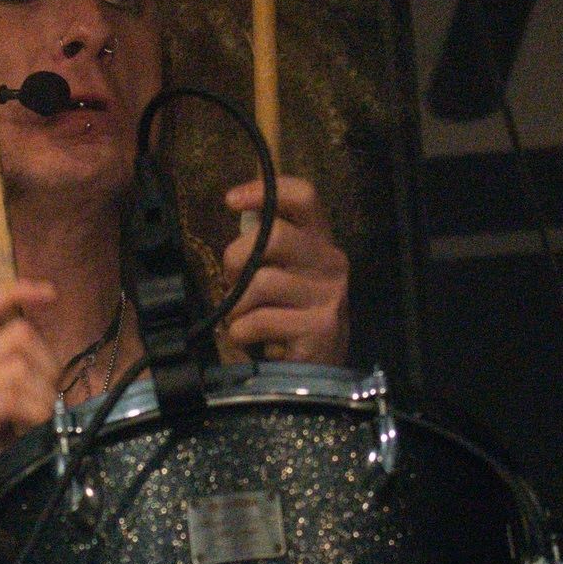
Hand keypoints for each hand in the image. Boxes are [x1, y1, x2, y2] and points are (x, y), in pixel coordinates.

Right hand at [0, 280, 59, 498]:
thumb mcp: (16, 406)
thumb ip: (26, 376)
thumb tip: (51, 359)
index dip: (16, 291)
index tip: (50, 293)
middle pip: (16, 334)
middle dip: (48, 362)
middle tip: (48, 397)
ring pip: (17, 365)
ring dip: (42, 394)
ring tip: (38, 420)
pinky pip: (9, 396)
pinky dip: (32, 411)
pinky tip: (29, 429)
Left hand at [220, 175, 348, 365]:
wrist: (318, 372)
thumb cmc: (290, 318)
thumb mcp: (284, 275)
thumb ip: (266, 248)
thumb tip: (238, 217)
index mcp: (320, 243)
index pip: (304, 197)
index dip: (265, 190)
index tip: (231, 200)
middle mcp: (331, 263)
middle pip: (275, 235)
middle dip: (237, 257)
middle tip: (232, 281)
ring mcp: (328, 296)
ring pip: (260, 282)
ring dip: (236, 306)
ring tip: (242, 319)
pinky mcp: (319, 328)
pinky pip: (258, 320)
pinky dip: (241, 332)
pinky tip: (252, 339)